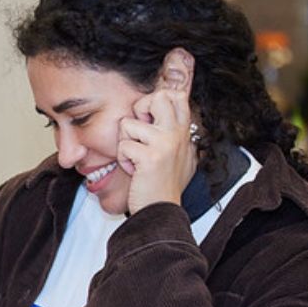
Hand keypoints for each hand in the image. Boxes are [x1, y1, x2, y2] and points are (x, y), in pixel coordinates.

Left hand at [116, 87, 198, 214]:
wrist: (162, 211)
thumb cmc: (165, 185)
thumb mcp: (181, 154)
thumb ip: (175, 132)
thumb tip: (168, 108)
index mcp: (184, 131)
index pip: (177, 95)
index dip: (156, 100)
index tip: (149, 119)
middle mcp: (178, 133)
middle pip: (157, 97)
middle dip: (139, 109)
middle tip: (139, 131)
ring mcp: (166, 143)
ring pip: (128, 123)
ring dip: (125, 143)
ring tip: (136, 160)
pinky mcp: (150, 156)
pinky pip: (123, 146)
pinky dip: (123, 160)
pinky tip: (135, 171)